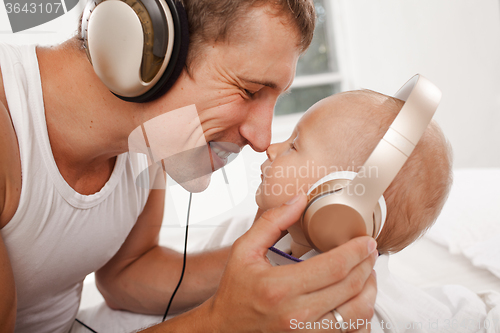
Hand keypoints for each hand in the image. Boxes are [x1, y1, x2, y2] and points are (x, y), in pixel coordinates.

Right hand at [207, 194, 377, 331]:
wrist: (226, 328)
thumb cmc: (236, 291)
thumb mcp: (244, 250)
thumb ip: (271, 222)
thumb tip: (299, 200)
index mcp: (279, 288)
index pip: (333, 268)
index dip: (356, 251)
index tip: (365, 240)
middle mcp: (296, 315)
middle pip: (351, 288)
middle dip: (367, 265)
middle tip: (370, 251)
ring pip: (357, 314)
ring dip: (370, 290)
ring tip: (367, 273)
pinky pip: (351, 332)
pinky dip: (362, 316)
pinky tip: (358, 299)